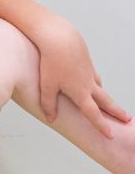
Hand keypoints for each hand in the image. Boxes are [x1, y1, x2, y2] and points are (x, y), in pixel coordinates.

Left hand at [38, 20, 130, 137]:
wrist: (60, 38)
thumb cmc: (51, 62)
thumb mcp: (46, 85)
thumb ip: (48, 104)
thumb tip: (51, 118)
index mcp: (80, 93)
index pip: (93, 113)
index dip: (101, 125)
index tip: (110, 135)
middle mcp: (89, 84)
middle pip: (105, 101)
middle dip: (116, 111)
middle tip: (127, 119)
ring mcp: (89, 72)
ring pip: (101, 88)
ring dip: (107, 98)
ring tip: (111, 105)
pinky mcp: (87, 62)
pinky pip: (94, 76)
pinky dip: (97, 83)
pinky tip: (96, 83)